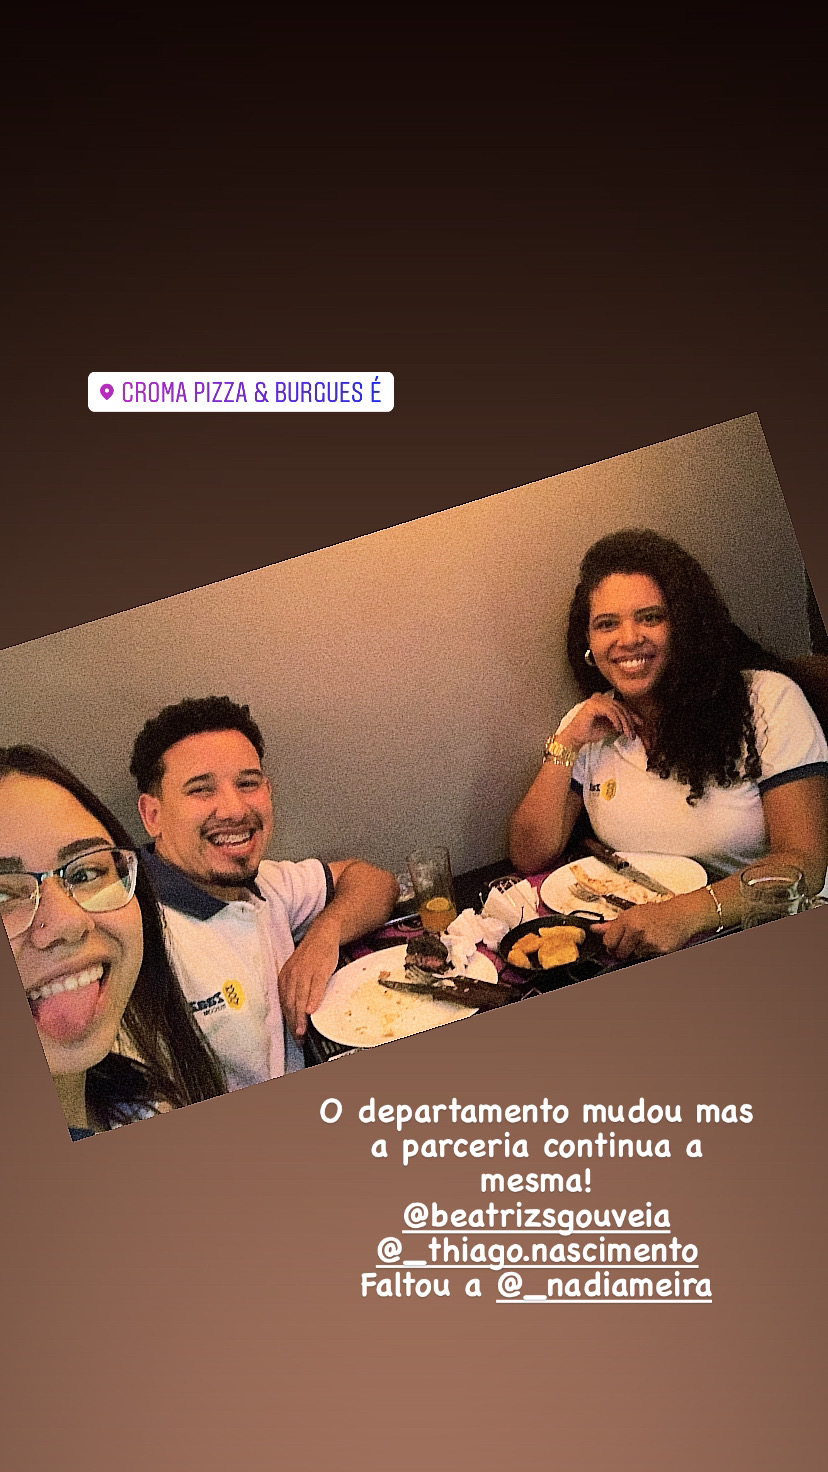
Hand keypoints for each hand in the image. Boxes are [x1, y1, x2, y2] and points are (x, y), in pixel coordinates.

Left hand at [278, 911, 341, 1039]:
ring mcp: (305, 972)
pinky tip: (312, 1010)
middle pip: (290, 1003)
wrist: (322, 934)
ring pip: (300, 997)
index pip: (284, 1003)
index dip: (288, 1021)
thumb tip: (299, 1011)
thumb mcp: (298, 972)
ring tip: (302, 1031)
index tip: (293, 1035)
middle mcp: (291, 975)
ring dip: (300, 1016)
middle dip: (293, 1023)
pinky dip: (313, 999)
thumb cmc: (311, 956)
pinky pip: (315, 986)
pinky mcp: (318, 969)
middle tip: (298, 1038)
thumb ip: (296, 990)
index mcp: (285, 977)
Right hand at [559, 694, 641, 749]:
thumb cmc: (589, 732)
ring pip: (617, 710)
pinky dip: (616, 721)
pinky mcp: (593, 705)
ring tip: (627, 734)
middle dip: (629, 721)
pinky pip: (610, 712)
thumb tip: (633, 723)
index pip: (621, 705)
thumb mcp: (610, 726)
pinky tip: (619, 730)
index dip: (632, 715)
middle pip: (621, 707)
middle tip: (633, 733)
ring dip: (624, 723)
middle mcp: (600, 697)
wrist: (576, 737)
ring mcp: (596, 700)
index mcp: (603, 700)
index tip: (640, 724)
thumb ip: (620, 722)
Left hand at [593, 893, 704, 960]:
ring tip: (645, 939)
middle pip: (619, 952)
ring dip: (637, 951)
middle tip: (631, 942)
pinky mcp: (658, 951)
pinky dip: (648, 953)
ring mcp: (647, 942)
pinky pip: (646, 958)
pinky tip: (653, 943)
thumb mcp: (632, 913)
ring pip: (633, 956)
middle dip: (622, 951)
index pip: (608, 941)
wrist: (680, 915)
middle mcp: (636, 930)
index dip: (610, 945)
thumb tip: (594, 928)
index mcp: (627, 920)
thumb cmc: (656, 913)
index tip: (614, 944)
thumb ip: (612, 924)